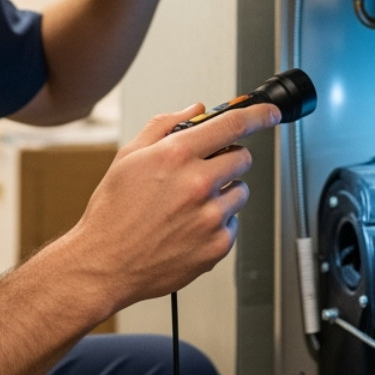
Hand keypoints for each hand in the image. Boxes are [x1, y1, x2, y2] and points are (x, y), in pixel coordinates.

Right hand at [65, 102, 279, 310]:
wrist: (104, 264)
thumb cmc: (113, 213)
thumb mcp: (128, 157)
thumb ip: (165, 125)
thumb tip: (195, 110)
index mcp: (176, 156)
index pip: (232, 124)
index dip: (259, 115)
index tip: (270, 114)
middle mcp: (197, 184)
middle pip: (242, 156)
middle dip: (228, 157)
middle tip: (205, 169)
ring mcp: (210, 216)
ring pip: (240, 190)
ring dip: (224, 192)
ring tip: (190, 204)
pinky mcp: (217, 245)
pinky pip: (233, 223)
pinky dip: (218, 222)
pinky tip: (189, 227)